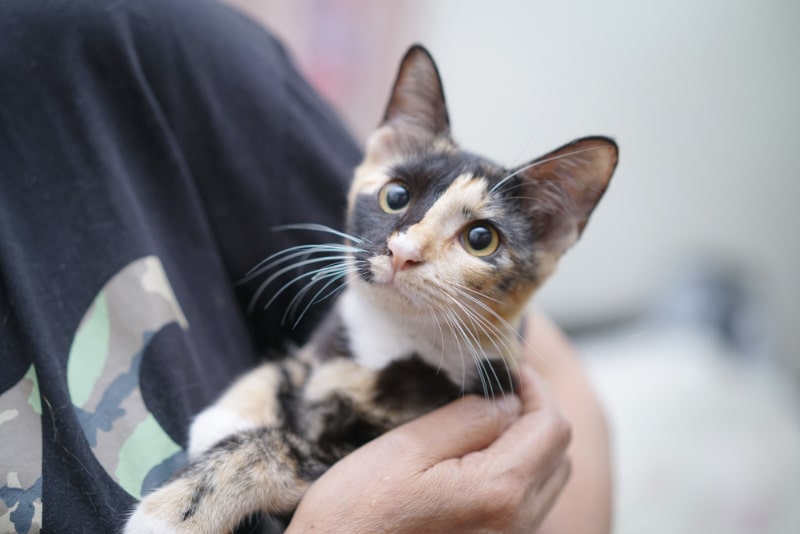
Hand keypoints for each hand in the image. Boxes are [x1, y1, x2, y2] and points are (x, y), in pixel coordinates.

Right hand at [286, 364, 571, 532]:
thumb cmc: (358, 514)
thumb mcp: (407, 449)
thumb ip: (467, 419)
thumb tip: (507, 402)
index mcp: (499, 491)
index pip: (552, 426)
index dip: (536, 388)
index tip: (509, 369)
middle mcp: (516, 524)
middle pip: (559, 455)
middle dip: (536, 414)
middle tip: (498, 391)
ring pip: (546, 482)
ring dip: (528, 445)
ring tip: (484, 424)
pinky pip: (526, 506)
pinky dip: (515, 474)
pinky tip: (475, 463)